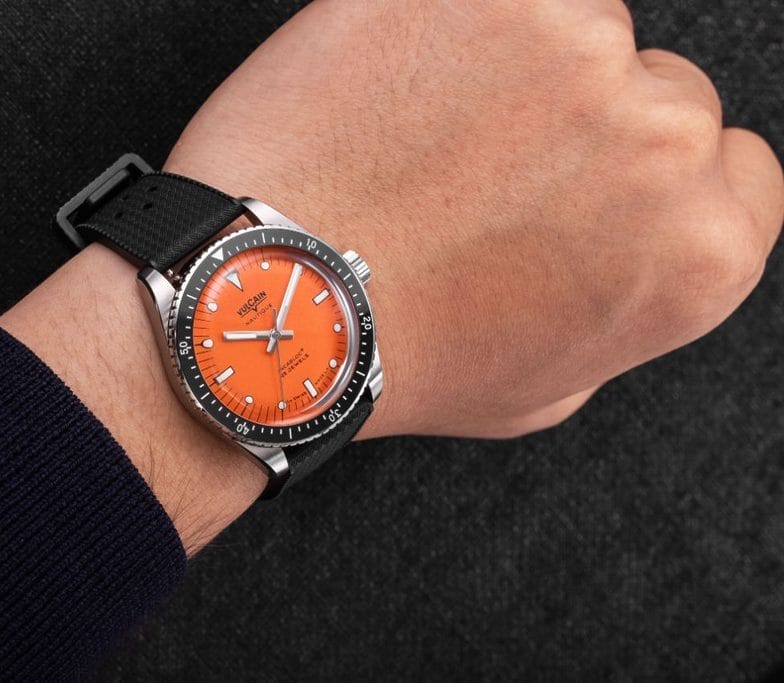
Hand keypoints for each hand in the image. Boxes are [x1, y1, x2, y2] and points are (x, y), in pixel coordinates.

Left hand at [166, 0, 783, 438]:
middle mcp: (661, 142)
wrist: (276, 306)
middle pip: (662, 91)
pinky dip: (451, 23)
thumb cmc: (402, 358)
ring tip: (427, 136)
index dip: (657, 180)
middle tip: (489, 172)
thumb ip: (623, 299)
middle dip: (587, 127)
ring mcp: (574, 52)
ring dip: (519, 69)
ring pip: (580, 28)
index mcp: (697, 250)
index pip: (741, 170)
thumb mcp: (549, 383)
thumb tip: (629, 247)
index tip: (594, 187)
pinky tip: (396, 88)